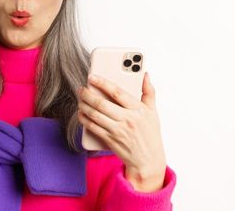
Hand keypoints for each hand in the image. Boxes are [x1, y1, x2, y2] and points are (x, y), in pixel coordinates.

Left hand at [78, 72, 166, 191]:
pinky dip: (84, 119)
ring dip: (84, 106)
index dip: (103, 83)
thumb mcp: (153, 112)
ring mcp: (117, 130)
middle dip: (88, 94)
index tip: (92, 77)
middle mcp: (127, 119)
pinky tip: (81, 113)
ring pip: (95, 115)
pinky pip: (93, 127)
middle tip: (81, 88)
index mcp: (138, 110)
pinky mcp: (110, 140)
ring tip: (80, 99)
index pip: (117, 92)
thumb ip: (149, 92)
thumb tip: (145, 74)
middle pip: (102, 103)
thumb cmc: (150, 134)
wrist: (147, 161)